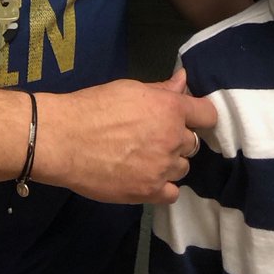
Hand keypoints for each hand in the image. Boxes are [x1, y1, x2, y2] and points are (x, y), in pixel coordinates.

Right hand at [35, 70, 215, 205]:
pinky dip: (162, 187)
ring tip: (143, 158)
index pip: (207, 114)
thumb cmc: (94, 107)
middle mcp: (172, 138)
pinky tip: (145, 178)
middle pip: (192, 143)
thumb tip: (183, 80)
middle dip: (176, 139)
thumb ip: (161, 89)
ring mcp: (162, 168)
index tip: (189, 117)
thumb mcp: (129, 89)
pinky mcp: (149, 192)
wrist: (65, 139)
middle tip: (151, 137)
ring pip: (182, 168)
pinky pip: (172, 193)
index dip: (199, 115)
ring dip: (169, 163)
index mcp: (170, 108)